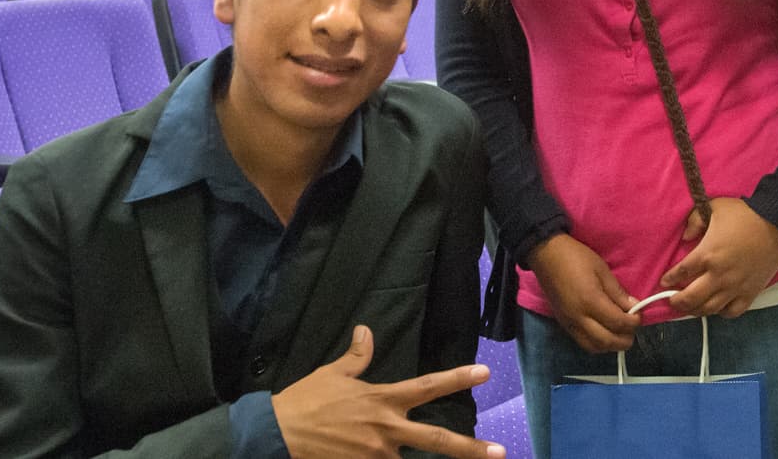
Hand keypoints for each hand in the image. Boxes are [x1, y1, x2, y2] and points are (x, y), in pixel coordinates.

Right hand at [270, 324, 502, 458]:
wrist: (277, 435)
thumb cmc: (305, 401)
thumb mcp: (332, 373)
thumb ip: (357, 356)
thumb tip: (366, 330)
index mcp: (382, 400)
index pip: (428, 387)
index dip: (458, 378)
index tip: (484, 372)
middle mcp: (387, 430)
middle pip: (436, 440)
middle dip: (470, 449)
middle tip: (500, 453)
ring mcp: (376, 455)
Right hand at [530, 233, 638, 352]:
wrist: (546, 255)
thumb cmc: (576, 257)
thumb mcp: (602, 269)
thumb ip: (618, 292)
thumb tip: (633, 307)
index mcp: (590, 301)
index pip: (617, 323)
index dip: (633, 322)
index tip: (639, 315)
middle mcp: (579, 317)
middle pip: (606, 341)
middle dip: (624, 340)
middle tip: (633, 329)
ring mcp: (569, 323)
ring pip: (593, 347)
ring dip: (610, 345)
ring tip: (620, 334)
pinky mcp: (563, 324)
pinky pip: (582, 342)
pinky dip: (597, 344)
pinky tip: (605, 334)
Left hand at [658, 197, 777, 318]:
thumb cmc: (744, 214)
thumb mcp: (714, 207)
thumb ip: (695, 220)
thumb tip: (685, 236)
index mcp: (707, 254)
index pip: (681, 272)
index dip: (669, 279)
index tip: (664, 282)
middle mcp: (718, 275)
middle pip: (691, 298)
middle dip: (677, 302)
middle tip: (672, 300)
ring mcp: (735, 287)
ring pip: (709, 309)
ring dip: (696, 310)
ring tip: (690, 308)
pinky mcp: (750, 293)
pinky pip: (732, 312)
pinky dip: (721, 312)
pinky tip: (717, 307)